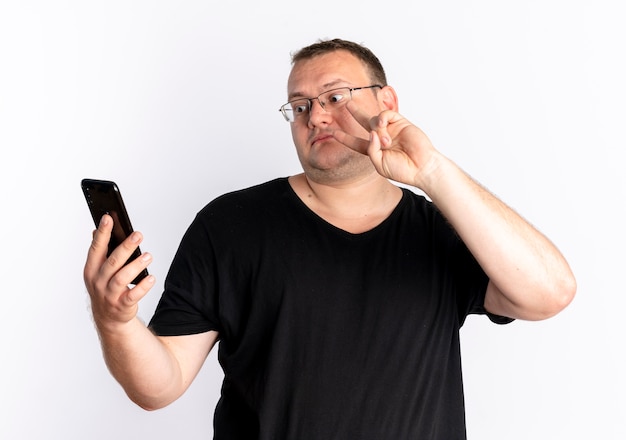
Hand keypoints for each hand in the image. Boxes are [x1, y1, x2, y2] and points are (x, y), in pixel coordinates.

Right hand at [83, 214, 154, 330]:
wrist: (108, 317)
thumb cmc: (105, 287)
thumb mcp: (98, 270)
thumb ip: (99, 251)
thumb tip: (96, 229)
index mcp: (91, 269)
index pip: (96, 248)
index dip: (102, 233)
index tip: (108, 218)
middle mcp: (98, 281)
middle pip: (112, 262)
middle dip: (126, 247)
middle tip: (138, 235)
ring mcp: (109, 294)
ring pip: (122, 278)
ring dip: (136, 265)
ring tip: (148, 256)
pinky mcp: (122, 305)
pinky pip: (133, 295)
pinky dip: (143, 286)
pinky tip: (151, 278)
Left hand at [332, 101, 439, 188]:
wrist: (422, 167)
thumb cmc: (402, 169)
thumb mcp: (379, 164)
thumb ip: (370, 150)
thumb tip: (370, 132)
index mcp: (375, 150)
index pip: (357, 142)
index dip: (346, 138)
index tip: (334, 133)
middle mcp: (382, 138)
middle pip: (364, 123)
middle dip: (356, 113)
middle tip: (347, 104)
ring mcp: (392, 129)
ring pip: (375, 120)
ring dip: (376, 129)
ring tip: (386, 141)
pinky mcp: (401, 122)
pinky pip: (387, 114)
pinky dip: (382, 118)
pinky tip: (384, 126)